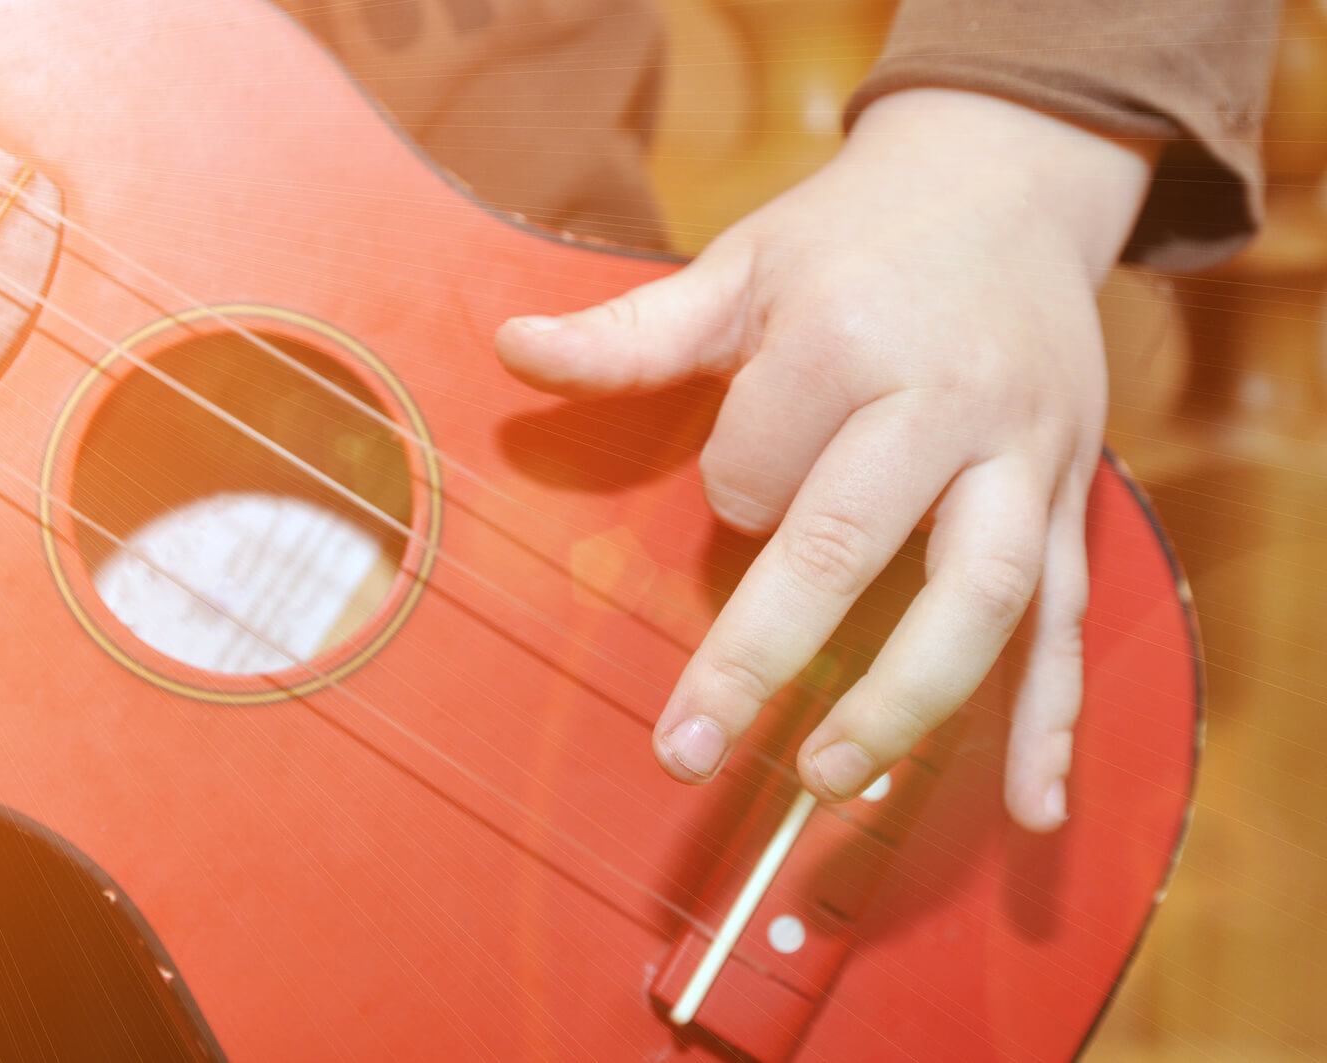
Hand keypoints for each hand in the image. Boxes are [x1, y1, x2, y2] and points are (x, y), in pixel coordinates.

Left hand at [495, 89, 1157, 831]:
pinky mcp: (1071, 494)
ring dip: (908, 702)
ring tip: (834, 779)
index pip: (754, 463)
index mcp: (848, 336)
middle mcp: (947, 398)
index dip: (729, 486)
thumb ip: (633, 331)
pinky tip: (1035, 805)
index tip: (741, 477)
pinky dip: (1056, 717)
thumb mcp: (740, 266)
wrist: (1010, 178)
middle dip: (763, 654)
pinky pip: (1071, 616)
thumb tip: (511, 351)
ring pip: (982, 595)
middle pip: (853, 545)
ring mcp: (1025, 454)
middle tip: (690, 753)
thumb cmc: (854, 234)